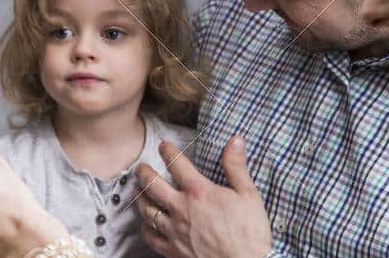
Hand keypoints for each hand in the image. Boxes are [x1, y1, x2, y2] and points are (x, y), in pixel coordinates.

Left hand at [134, 136, 271, 257]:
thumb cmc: (250, 233)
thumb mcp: (249, 195)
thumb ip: (236, 166)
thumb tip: (235, 140)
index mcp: (199, 192)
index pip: (176, 164)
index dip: (167, 151)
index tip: (163, 145)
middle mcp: (181, 209)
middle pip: (151, 184)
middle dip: (143, 172)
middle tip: (140, 167)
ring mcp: (174, 230)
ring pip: (146, 209)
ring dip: (140, 197)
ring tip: (138, 191)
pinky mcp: (172, 249)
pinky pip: (150, 235)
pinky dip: (145, 226)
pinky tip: (145, 223)